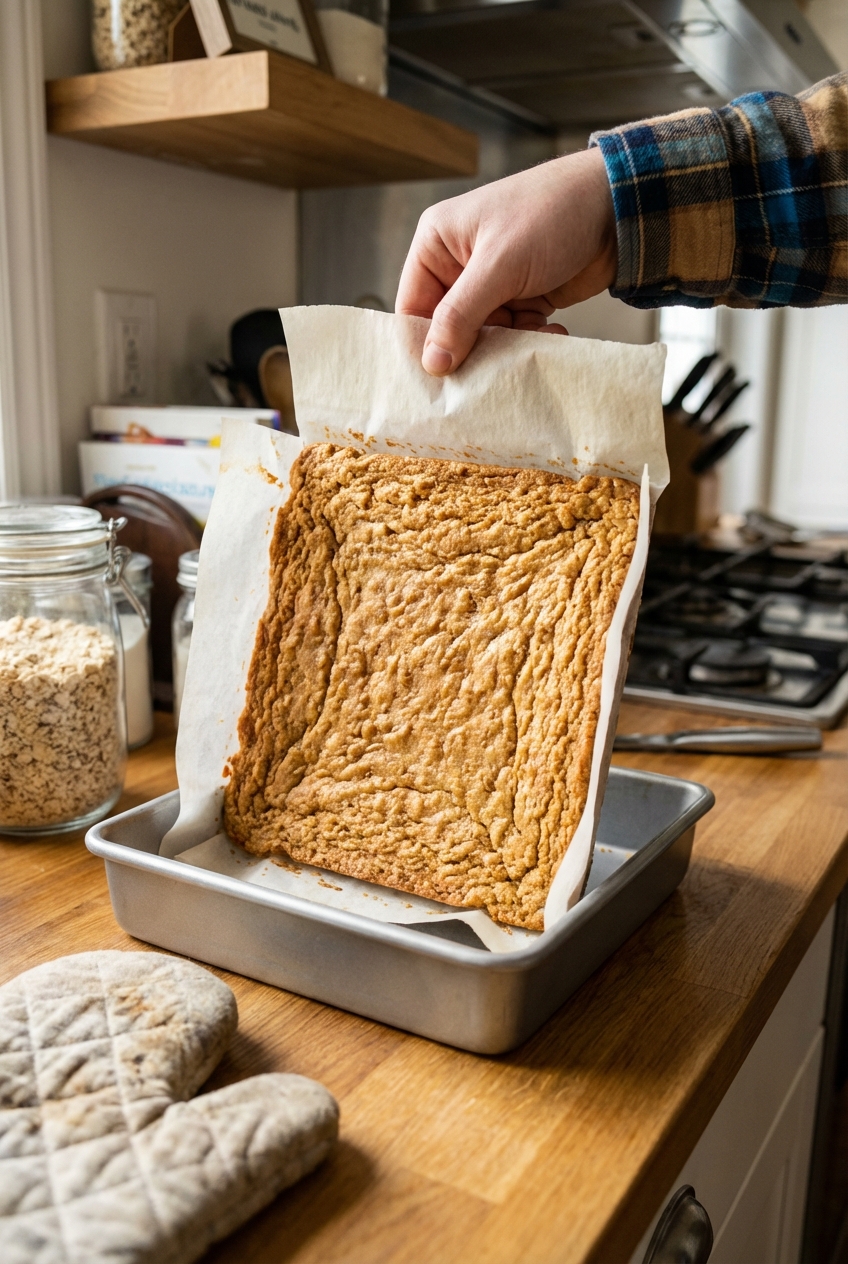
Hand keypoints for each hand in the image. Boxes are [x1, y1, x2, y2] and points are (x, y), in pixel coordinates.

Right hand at [396, 148, 616, 374]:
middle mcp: (459, 266)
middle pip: (448, 329)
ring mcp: (492, 284)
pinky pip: (512, 334)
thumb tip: (432, 362)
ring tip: (533, 339)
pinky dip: (529, 340)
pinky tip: (552, 331)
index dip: (425, 345)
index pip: (413, 308)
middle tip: (490, 370)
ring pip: (483, 337)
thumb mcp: (500, 265)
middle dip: (471, 349)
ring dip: (505, 347)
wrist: (617, 208)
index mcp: (437, 245)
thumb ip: (461, 315)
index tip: (442, 377)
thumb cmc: (551, 214)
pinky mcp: (522, 298)